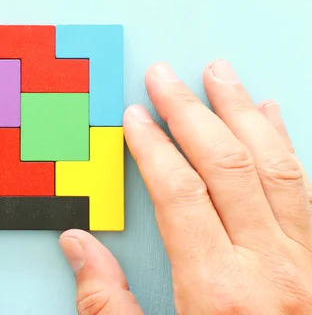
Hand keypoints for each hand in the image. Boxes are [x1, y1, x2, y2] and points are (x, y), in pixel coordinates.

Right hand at [59, 60, 311, 313]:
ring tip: (219, 74)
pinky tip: (271, 115)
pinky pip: (305, 189)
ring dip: (242, 113)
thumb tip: (77, 246)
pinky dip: (285, 144)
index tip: (135, 116)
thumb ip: (108, 304)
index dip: (153, 148)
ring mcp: (306, 260)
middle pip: (227, 166)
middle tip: (167, 76)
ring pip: (274, 166)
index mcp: (219, 290)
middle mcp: (271, 266)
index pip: (180, 193)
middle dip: (192, 113)